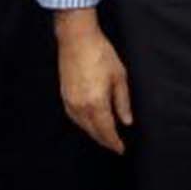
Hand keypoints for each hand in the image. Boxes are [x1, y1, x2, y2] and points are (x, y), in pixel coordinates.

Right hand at [58, 18, 132, 154]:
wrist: (76, 39)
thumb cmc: (101, 54)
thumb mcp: (119, 77)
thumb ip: (122, 102)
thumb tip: (127, 121)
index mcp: (96, 103)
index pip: (106, 130)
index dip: (114, 142)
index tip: (121, 150)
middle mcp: (81, 106)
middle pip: (93, 131)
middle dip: (104, 140)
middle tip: (114, 146)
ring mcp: (70, 102)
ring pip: (82, 126)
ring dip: (93, 133)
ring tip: (104, 137)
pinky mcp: (64, 95)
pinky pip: (74, 117)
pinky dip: (83, 124)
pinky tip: (89, 123)